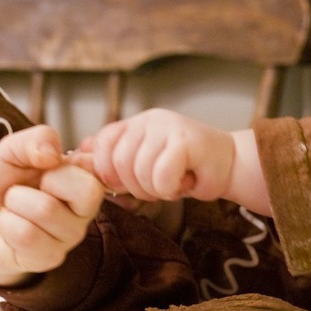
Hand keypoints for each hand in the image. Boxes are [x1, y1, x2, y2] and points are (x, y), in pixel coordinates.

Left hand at [0, 125, 104, 287]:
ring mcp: (70, 235)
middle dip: (48, 179)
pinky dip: (5, 221)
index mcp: (84, 176)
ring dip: (15, 202)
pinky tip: (5, 223)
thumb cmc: (0, 184)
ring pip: (47, 210)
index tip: (52, 161)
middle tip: (31, 184)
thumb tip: (53, 155)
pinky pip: (26, 234)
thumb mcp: (11, 150)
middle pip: (89, 191)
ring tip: (11, 205)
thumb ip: (35, 140)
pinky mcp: (50, 257)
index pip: (105, 165)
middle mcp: (85, 208)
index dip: (80, 159)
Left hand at [81, 108, 235, 202]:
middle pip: (117, 163)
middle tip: (157, 188)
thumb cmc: (187, 170)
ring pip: (139, 172)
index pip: (102, 143)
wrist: (232, 165)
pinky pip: (161, 176)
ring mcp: (167, 127)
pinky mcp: (186, 139)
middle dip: (134, 187)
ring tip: (173, 184)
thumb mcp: (146, 164)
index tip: (124, 186)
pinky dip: (171, 189)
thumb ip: (116, 160)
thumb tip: (78, 156)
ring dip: (156, 190)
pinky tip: (186, 182)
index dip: (106, 171)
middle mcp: (149, 120)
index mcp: (135, 124)